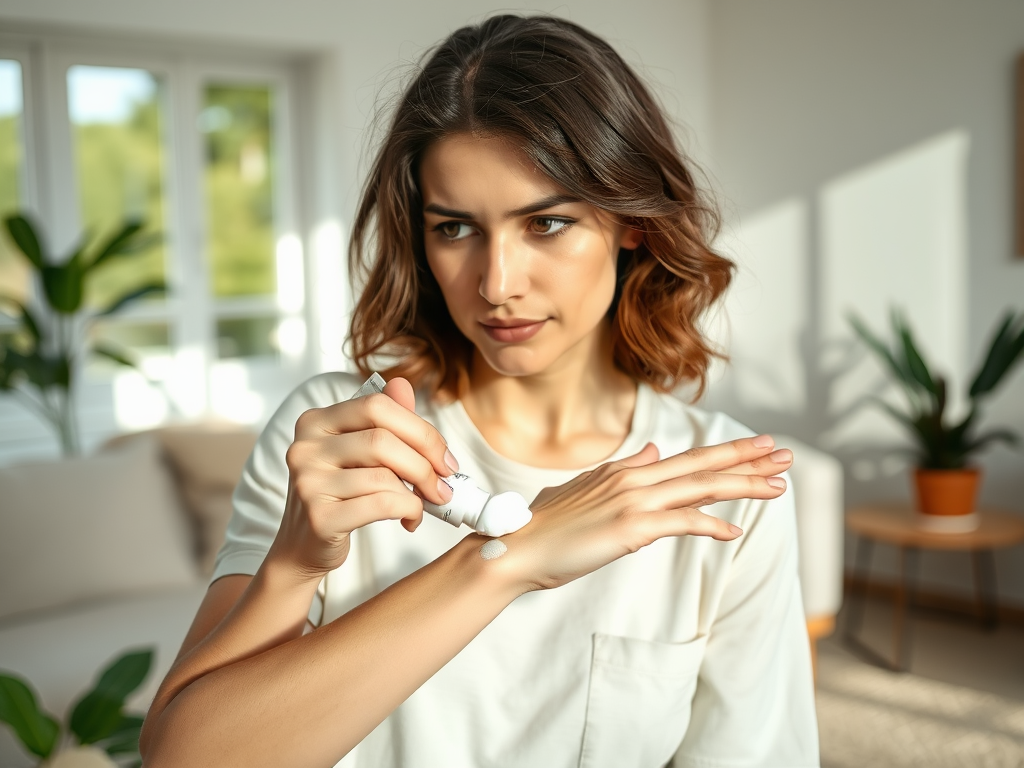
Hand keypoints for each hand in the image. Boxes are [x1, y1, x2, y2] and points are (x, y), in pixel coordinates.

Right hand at [267, 377, 457, 580]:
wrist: (304, 545)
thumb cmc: (340, 494)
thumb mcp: (358, 452)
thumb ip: (383, 418)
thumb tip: (404, 385)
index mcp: (315, 421)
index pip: (376, 406)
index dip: (420, 430)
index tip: (444, 458)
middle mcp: (305, 447)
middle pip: (382, 440)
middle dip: (425, 464)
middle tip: (444, 485)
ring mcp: (308, 482)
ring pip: (384, 476)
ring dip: (418, 493)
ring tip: (425, 504)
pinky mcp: (319, 517)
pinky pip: (381, 504)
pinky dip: (408, 510)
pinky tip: (410, 519)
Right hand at [504, 436, 792, 591]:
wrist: (515, 548)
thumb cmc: (545, 527)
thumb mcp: (585, 489)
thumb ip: (622, 469)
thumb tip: (654, 451)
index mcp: (625, 471)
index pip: (687, 458)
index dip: (725, 453)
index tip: (757, 447)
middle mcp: (633, 478)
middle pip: (702, 465)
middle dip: (747, 459)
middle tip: (783, 454)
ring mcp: (632, 501)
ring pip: (699, 488)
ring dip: (742, 486)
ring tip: (777, 486)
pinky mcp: (629, 528)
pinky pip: (680, 523)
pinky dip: (709, 526)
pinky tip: (733, 532)